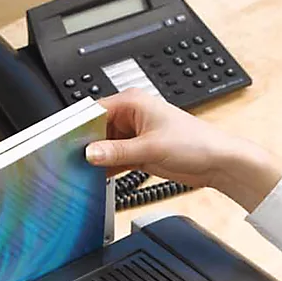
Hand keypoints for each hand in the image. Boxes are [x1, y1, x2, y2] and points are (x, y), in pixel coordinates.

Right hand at [85, 89, 281, 211]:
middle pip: (96, 130)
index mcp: (133, 103)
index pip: (94, 111)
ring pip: (104, 146)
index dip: (78, 127)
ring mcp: (134, 135)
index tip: (62, 142)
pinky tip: (98, 177)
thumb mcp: (150, 148)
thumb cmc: (195, 143)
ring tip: (82, 171)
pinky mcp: (138, 151)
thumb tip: (90, 153)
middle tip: (70, 161)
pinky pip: (114, 158)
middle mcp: (131, 116)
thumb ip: (116, 152)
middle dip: (86, 146)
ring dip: (97, 159)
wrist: (218, 162)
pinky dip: (107, 167)